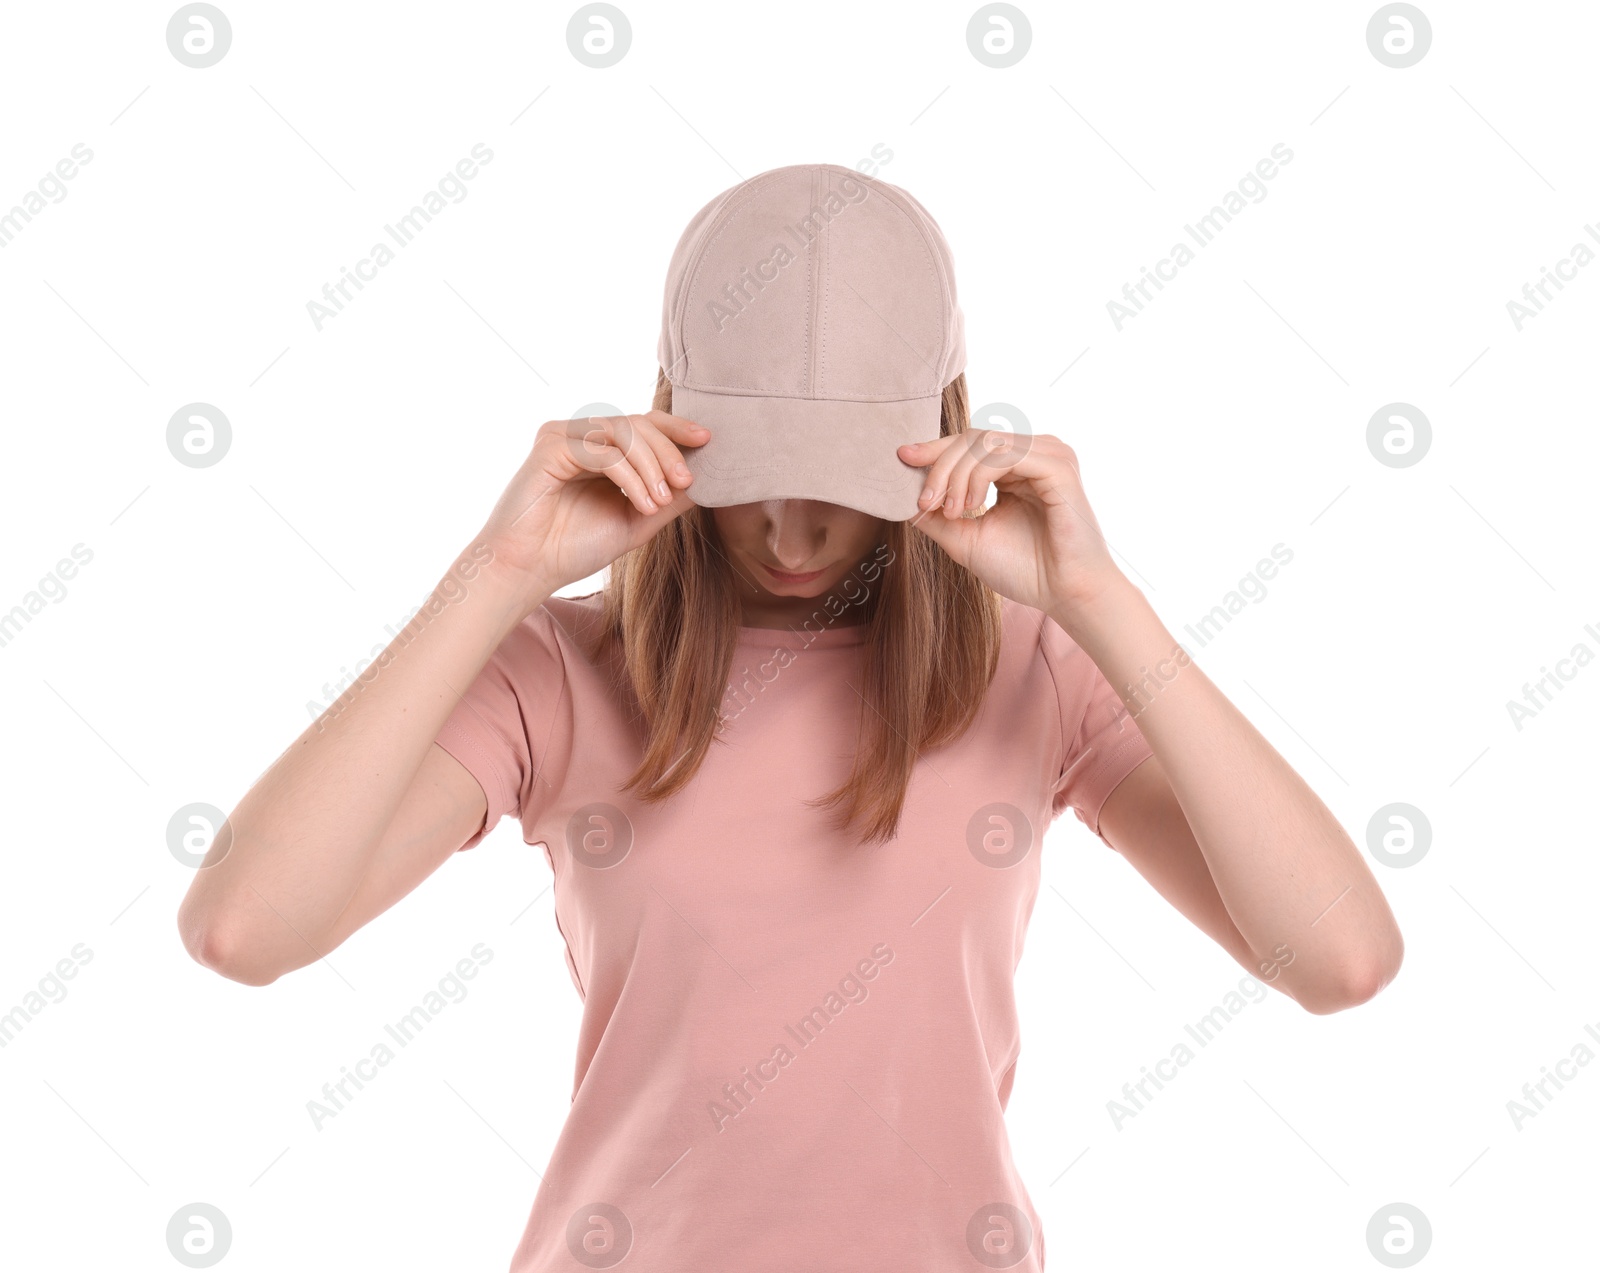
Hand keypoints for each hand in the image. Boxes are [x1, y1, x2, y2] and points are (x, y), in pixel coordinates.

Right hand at [478, 410, 708, 604]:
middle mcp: (582, 437)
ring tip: (659, 500)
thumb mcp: (637, 521)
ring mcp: (565, 437)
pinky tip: (641, 502)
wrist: (529, 570)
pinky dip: (628, 475)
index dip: (676, 428)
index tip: (707, 440)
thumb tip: (706, 480)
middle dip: (668, 450)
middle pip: (637, 423)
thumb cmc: (575, 548)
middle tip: (685, 481)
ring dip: (650, 465)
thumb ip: (668, 499)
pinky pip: (602, 450)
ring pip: (622, 432)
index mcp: (602, 450)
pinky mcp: (550, 445)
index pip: (644, 425)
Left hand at [899, 428, 1128, 626]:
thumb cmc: (1025, 570)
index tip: (902, 457)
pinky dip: (978, 476)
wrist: (1064, 595)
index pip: (969, 443)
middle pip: (973, 437)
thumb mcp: (966, 540)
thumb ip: (937, 516)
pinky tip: (971, 506)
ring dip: (957, 475)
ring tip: (952, 513)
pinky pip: (1006, 454)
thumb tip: (903, 498)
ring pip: (985, 441)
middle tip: (925, 502)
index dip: (934, 449)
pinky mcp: (1058, 467)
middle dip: (940, 467)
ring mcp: (1049, 456)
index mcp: (1016, 466)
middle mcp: (1034, 454)